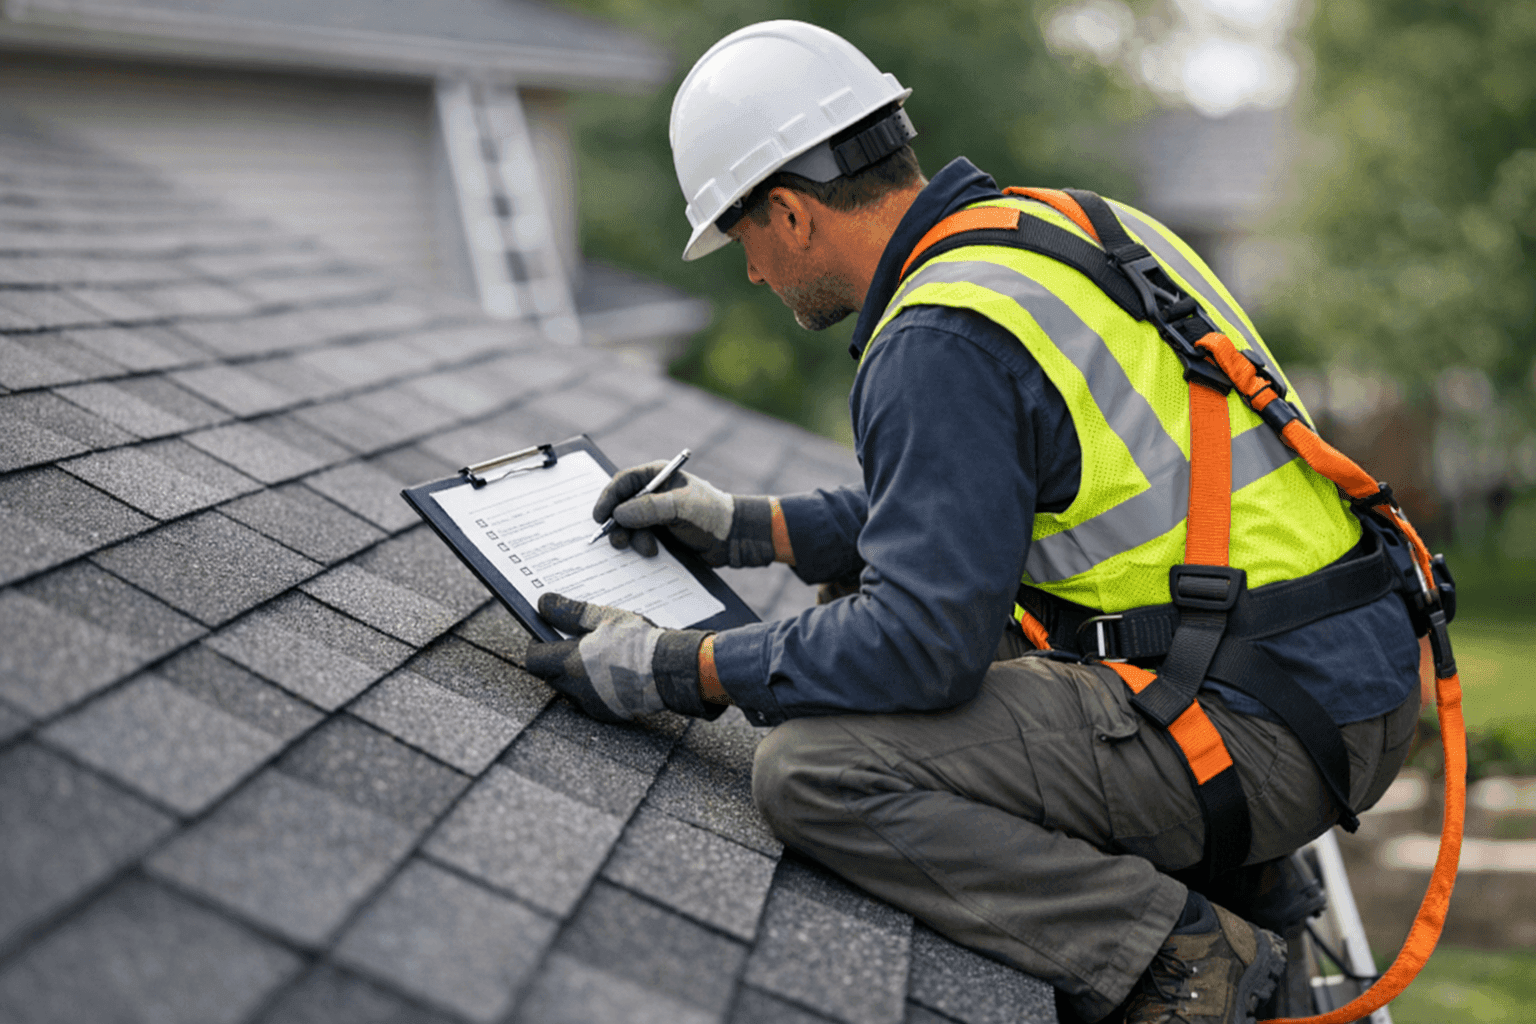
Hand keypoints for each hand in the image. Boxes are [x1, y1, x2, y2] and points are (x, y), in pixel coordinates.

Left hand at [522, 593, 715, 721]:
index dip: (536, 646)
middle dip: (556, 660)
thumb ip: (570, 612)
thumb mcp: (604, 618)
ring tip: (597, 656)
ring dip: (575, 675)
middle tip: (574, 643)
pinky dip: (594, 687)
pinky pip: (591, 700)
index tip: (546, 634)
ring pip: (570, 689)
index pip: (533, 660)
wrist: (671, 670)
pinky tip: (612, 672)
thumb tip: (543, 604)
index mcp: (570, 663)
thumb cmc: (638, 641)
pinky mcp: (608, 713)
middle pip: (550, 676)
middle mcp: (575, 688)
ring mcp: (592, 704)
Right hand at [594, 461, 775, 567]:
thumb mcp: (681, 507)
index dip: (608, 498)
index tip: (600, 517)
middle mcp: (653, 494)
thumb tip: (618, 515)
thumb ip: (649, 508)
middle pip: (621, 506)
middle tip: (619, 542)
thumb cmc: (712, 514)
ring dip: (633, 540)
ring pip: (629, 527)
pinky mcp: (660, 535)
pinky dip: (641, 547)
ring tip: (649, 550)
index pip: (623, 482)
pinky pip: (640, 540)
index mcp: (658, 476)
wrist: (734, 539)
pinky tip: (653, 554)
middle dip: (618, 525)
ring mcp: (656, 515)